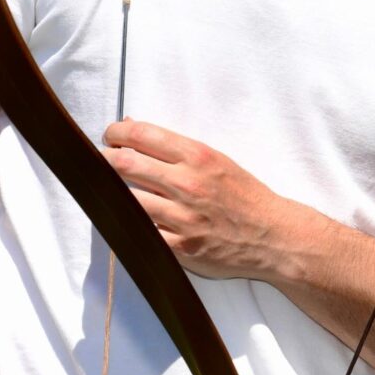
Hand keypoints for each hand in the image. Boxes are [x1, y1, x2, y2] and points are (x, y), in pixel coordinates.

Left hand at [105, 120, 303, 280]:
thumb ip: (174, 147)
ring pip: (126, 200)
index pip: (141, 134)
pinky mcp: (180, 248)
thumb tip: (132, 126)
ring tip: (111, 191)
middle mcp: (188, 183)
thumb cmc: (243, 195)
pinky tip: (128, 220)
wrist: (272, 236)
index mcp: (197, 156)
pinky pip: (140, 234)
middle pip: (125, 164)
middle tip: (102, 162)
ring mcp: (182, 217)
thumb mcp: (216, 160)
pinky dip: (129, 225)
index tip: (110, 136)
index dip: (116, 133)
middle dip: (105, 160)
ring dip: (112, 194)